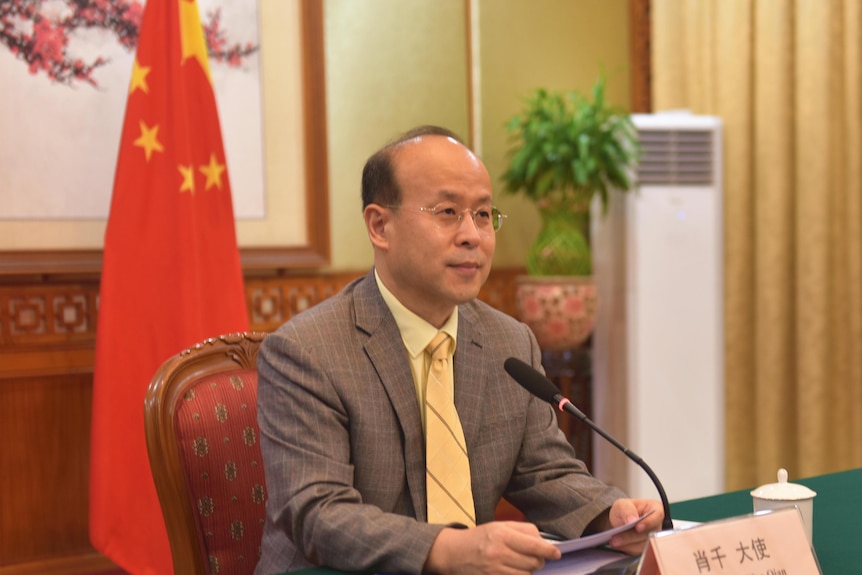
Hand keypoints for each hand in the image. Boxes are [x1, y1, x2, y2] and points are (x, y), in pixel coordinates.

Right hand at [424, 521, 561, 574]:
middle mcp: (499, 552)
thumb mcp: (499, 526)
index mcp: (501, 533)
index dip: (548, 551)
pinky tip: (515, 570)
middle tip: (534, 557)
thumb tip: (544, 542)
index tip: (556, 554)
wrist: (454, 553)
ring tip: (520, 563)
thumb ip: (522, 531)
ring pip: (527, 574)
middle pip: (533, 561)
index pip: (533, 544)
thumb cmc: (479, 537)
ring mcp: (495, 569)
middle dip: (538, 560)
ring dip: (529, 570)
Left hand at [606, 499, 664, 554]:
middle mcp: (656, 525)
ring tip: (614, 541)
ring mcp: (652, 538)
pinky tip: (618, 544)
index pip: (657, 516)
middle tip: (616, 538)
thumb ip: (628, 510)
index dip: (648, 523)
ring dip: (627, 544)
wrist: (621, 519)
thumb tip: (632, 520)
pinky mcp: (645, 548)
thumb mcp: (622, 505)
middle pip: (648, 534)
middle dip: (631, 537)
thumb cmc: (626, 509)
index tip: (638, 527)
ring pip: (643, 545)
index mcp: (655, 510)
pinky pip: (638, 551)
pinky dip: (627, 548)